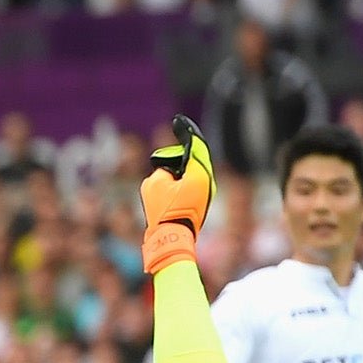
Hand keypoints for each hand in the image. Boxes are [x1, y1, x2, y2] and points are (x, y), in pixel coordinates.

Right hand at [140, 114, 216, 273]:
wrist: (172, 241)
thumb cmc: (163, 213)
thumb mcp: (154, 184)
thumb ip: (162, 169)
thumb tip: (168, 172)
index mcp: (199, 173)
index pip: (194, 145)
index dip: (186, 131)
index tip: (178, 121)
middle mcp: (207, 181)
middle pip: (194, 157)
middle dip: (180, 154)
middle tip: (162, 160)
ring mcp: (206, 192)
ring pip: (194, 170)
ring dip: (180, 169)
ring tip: (164, 179)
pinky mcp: (201, 202)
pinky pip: (193, 182)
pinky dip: (182, 179)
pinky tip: (171, 186)